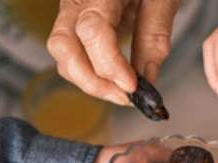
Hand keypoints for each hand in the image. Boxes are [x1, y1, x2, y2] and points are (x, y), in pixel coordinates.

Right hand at [47, 0, 179, 105]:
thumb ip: (154, 36)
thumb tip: (148, 79)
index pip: (93, 30)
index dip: (110, 64)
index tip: (133, 86)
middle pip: (64, 45)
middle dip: (92, 80)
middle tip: (126, 97)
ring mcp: (71, 9)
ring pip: (63, 54)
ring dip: (90, 81)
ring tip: (124, 92)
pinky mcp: (75, 21)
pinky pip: (71, 52)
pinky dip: (90, 73)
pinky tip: (115, 80)